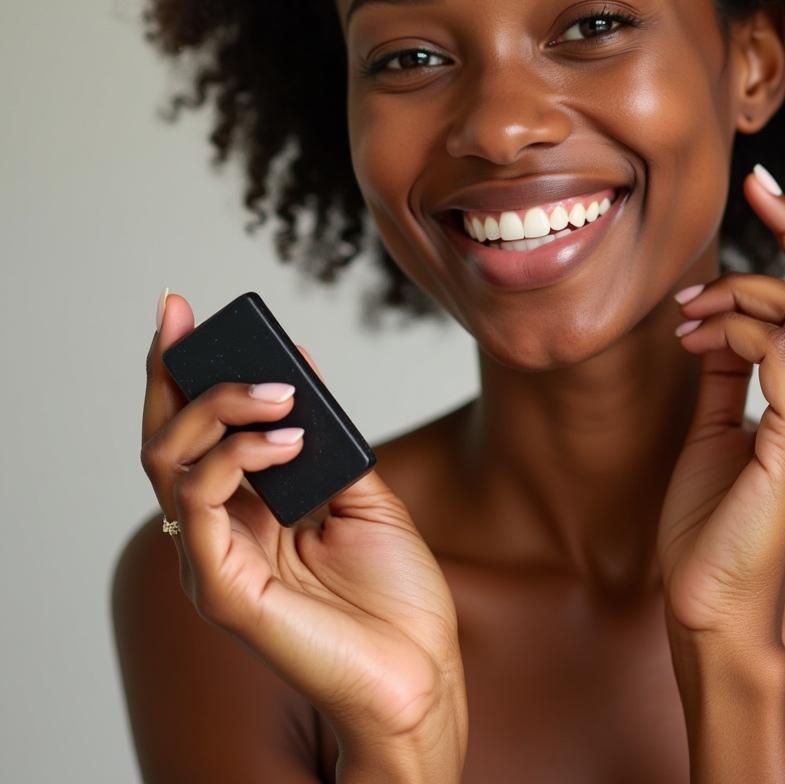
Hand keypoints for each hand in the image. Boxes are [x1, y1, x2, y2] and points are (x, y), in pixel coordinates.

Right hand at [142, 293, 467, 770]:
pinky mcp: (223, 589)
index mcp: (250, 510)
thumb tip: (300, 363)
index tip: (188, 314)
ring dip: (219, 407)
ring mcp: (216, 560)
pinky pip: (202, 504)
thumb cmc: (395, 592)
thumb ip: (325, 435)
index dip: (185, 374)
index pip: (198, 433)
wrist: (422, 670)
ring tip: (278, 391)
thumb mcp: (362, 491)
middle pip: (165, 440)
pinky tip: (286, 437)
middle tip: (186, 320)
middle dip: (170, 371)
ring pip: (169, 462)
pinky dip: (236, 456)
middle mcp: (221, 531)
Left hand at [656, 166, 784, 650]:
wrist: (709, 606)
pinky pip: (780, 352)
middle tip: (755, 187)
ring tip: (685, 311)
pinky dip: (734, 327)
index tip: (763, 193)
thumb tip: (718, 324)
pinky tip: (692, 338)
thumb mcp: (715, 429)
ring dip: (740, 289)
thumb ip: (727, 374)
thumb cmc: (711, 524)